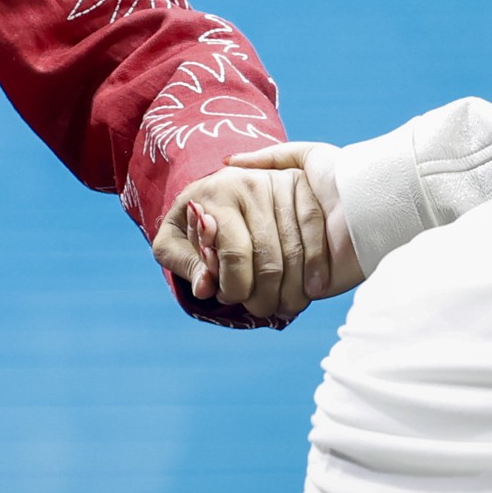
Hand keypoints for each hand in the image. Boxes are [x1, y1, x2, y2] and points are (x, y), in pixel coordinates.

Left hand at [151, 142, 362, 319]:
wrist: (217, 185)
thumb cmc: (192, 220)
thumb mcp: (174, 241)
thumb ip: (186, 265)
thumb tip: (205, 289)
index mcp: (214, 196)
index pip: (234, 254)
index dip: (236, 287)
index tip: (230, 299)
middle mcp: (249, 184)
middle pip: (269, 257)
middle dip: (266, 296)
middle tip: (260, 309)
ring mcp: (279, 183)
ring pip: (295, 249)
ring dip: (293, 289)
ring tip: (285, 306)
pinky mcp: (301, 185)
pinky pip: (315, 230)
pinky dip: (317, 265)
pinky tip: (311, 289)